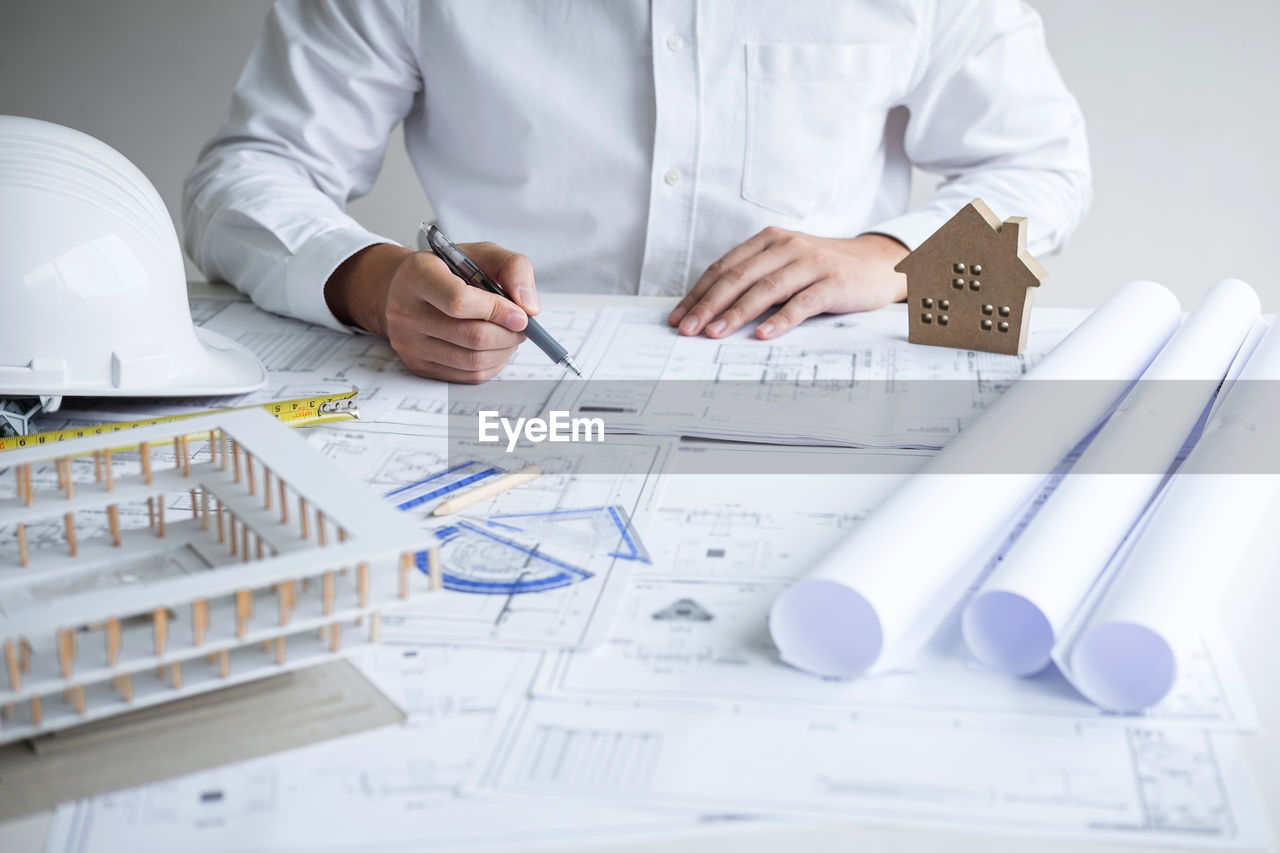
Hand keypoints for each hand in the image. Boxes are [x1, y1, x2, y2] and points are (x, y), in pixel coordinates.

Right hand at [325, 241, 538, 382]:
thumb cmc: (450, 270)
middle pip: (472, 336)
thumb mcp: (481, 254)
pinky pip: (467, 376)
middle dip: (509, 335)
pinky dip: (492, 365)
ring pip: (473, 361)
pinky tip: (496, 349)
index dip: (498, 311)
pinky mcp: (418, 365)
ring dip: (504, 351)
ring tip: (510, 336)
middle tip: (522, 327)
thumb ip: (513, 268)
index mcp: (418, 274)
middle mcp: (405, 310)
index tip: (521, 315)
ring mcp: (408, 342)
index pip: (459, 301)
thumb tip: (529, 307)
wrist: (408, 288)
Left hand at [667, 229, 909, 339]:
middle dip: (708, 305)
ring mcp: (811, 262)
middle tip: (687, 328)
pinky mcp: (833, 282)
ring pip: (765, 288)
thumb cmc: (824, 270)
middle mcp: (787, 245)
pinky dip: (781, 320)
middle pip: (739, 277)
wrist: (877, 264)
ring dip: (736, 313)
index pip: (724, 267)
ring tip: (714, 333)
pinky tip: (762, 334)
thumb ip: (755, 279)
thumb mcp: (786, 266)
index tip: (678, 316)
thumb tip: (711, 311)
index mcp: (769, 239)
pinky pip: (802, 302)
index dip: (698, 293)